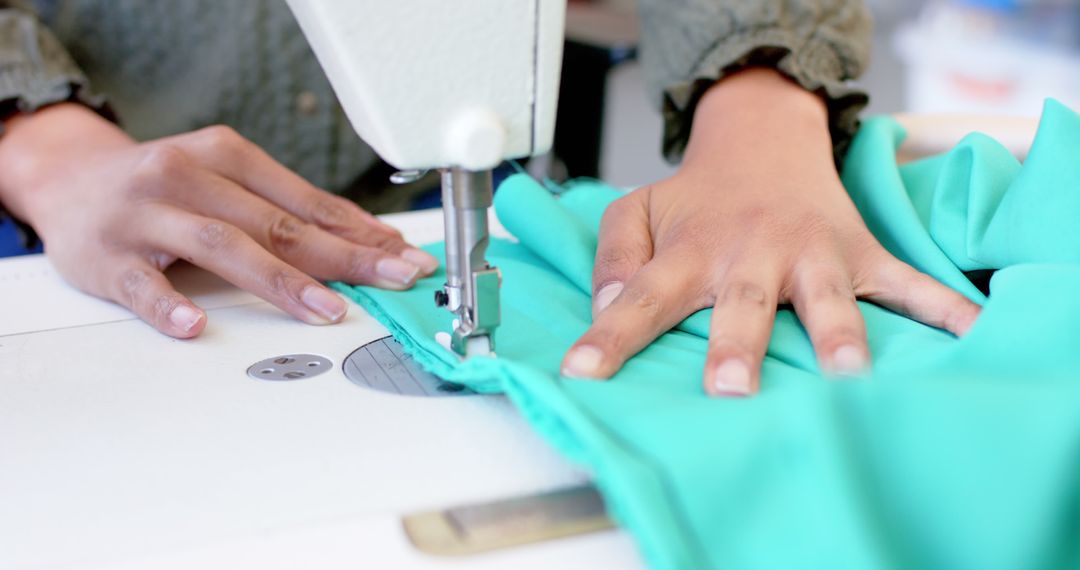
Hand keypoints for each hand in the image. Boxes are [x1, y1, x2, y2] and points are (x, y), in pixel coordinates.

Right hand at [0, 104, 437, 337]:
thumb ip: (289, 210)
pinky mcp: (107, 256)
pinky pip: (142, 284)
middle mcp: (187, 176)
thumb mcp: (226, 181)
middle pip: (276, 223)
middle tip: (392, 279)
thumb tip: (365, 240)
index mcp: (225, 156)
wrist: (70, 179)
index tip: (403, 255)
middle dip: (344, 255)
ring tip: (325, 308)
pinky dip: (169, 305)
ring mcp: (146, 215)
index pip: (305, 201)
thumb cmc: (164, 186)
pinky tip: (195, 324)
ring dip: (280, 280)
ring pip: (221, 245)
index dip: (359, 232)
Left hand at [559, 69, 980, 394]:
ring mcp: (810, 254)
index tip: (581, 375)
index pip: (641, 297)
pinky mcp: (858, 255)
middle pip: (741, 303)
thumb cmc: (696, 199)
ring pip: (826, 299)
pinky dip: (942, 309)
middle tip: (729, 391)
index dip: (610, 336)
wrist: (764, 144)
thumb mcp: (638, 211)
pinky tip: (972, 334)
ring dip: (838, 337)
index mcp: (691, 251)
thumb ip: (613, 254)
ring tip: (849, 379)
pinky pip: (906, 284)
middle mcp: (750, 254)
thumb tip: (606, 304)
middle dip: (736, 347)